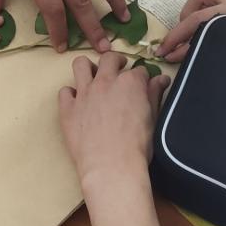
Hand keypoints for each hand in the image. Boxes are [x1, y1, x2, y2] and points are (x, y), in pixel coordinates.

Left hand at [58, 53, 171, 186]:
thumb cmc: (137, 147)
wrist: (111, 166)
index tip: (141, 86)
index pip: (138, 70)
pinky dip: (71, 94)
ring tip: (93, 77)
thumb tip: (161, 79)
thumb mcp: (153, 118)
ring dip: (88, 67)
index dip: (141, 78)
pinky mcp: (67, 108)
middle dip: (116, 62)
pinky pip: (64, 91)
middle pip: (109, 59)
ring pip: (80, 65)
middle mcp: (106, 82)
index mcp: (130, 83)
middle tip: (118, 72)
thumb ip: (154, 94)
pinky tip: (77, 103)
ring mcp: (84, 93)